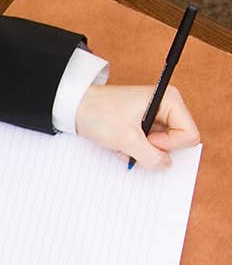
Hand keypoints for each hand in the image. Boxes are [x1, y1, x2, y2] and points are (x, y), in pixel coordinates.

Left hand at [75, 84, 199, 169]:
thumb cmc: (98, 113)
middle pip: (177, 142)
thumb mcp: (126, 139)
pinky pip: (150, 146)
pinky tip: (121, 144)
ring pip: (162, 147)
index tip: (146, 139)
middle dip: (154, 151)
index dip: (168, 145)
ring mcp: (156, 116)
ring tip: (123, 144)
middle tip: (133, 144)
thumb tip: (166, 164)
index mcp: (170, 100)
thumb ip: (150, 156)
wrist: (75, 107)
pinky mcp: (144, 125)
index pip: (189, 135)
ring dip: (142, 152)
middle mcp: (167, 106)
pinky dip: (136, 150)